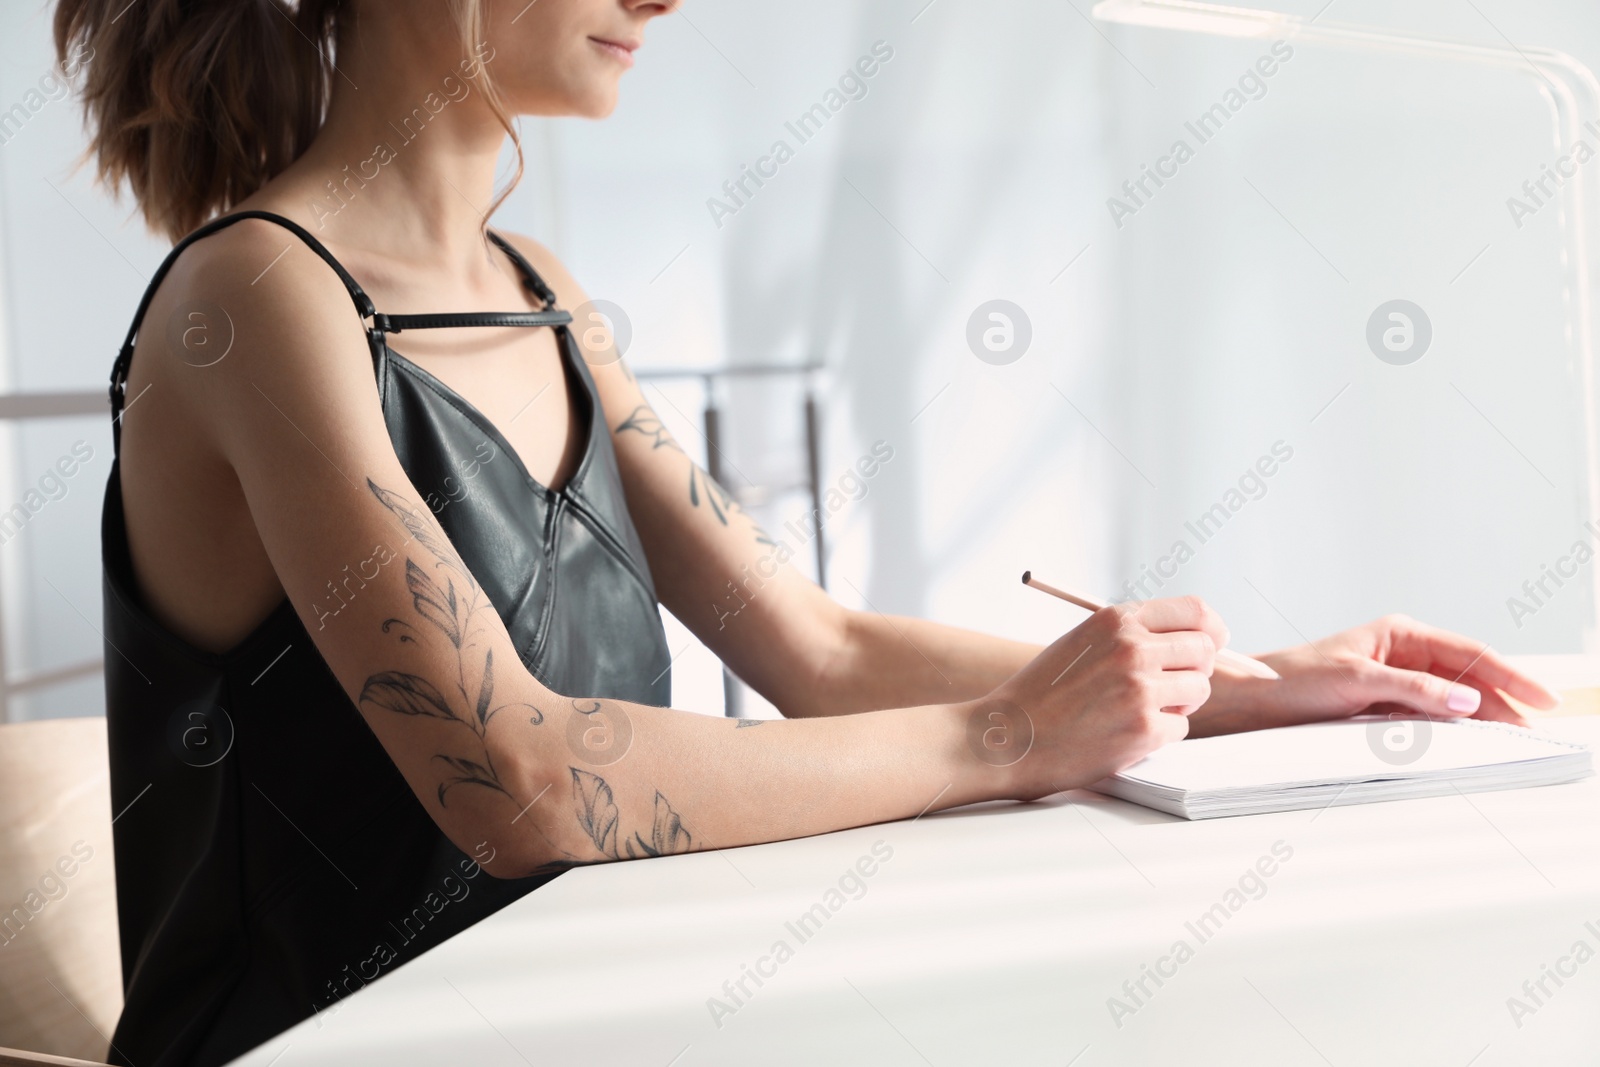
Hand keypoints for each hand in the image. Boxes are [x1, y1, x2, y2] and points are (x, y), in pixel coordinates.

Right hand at [978, 596, 1227, 800]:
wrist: (1006, 737)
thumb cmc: (1043, 693)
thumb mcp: (1082, 643)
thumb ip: (1132, 635)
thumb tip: (1197, 638)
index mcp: (1116, 620)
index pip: (1195, 611)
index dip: (1210, 628)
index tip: (1211, 643)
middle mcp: (1131, 648)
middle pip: (1204, 650)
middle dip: (1194, 670)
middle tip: (1170, 687)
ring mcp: (1139, 689)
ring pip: (1197, 690)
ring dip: (1178, 704)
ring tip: (1139, 711)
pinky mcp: (1144, 730)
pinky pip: (1180, 727)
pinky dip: (1159, 734)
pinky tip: (1124, 734)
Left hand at [1189, 613, 1560, 736]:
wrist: (1257, 700)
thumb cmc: (1296, 681)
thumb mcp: (1357, 682)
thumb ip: (1413, 690)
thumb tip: (1466, 700)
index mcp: (1401, 635)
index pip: (1470, 654)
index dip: (1511, 676)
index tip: (1543, 698)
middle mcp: (1404, 654)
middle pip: (1468, 677)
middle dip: (1503, 699)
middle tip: (1534, 728)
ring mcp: (1398, 680)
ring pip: (1454, 697)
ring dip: (1482, 715)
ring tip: (1513, 737)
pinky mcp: (1387, 704)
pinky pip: (1432, 714)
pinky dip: (1455, 726)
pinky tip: (1471, 739)